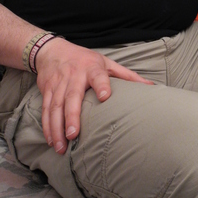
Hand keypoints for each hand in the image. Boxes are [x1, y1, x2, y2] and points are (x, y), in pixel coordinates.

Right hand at [35, 37, 152, 154]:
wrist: (53, 51)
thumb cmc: (85, 59)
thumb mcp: (107, 63)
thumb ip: (127, 76)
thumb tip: (151, 86)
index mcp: (92, 68)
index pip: (98, 75)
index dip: (102, 85)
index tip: (105, 97)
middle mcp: (74, 75)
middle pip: (72, 96)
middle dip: (72, 116)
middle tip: (74, 135)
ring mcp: (58, 84)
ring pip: (55, 106)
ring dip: (57, 127)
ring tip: (61, 146)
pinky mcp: (47, 90)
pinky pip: (46, 109)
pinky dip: (47, 126)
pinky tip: (51, 139)